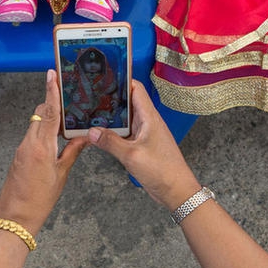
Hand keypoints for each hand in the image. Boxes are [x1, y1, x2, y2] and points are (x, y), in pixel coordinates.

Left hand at [0, 70, 87, 234]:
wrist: (15, 217)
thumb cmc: (40, 199)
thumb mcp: (61, 175)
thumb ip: (72, 152)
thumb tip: (85, 136)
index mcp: (41, 146)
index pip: (49, 112)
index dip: (51, 91)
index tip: (52, 74)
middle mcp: (29, 142)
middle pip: (41, 113)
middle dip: (52, 102)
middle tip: (67, 94)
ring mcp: (22, 148)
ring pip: (36, 123)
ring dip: (49, 117)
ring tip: (66, 116)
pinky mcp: (19, 155)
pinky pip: (32, 135)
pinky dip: (43, 130)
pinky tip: (55, 137)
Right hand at [88, 81, 200, 210]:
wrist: (177, 191)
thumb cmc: (162, 171)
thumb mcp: (132, 156)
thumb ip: (110, 142)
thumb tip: (90, 132)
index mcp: (149, 117)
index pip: (135, 89)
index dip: (121, 80)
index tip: (103, 76)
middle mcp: (148, 122)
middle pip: (128, 102)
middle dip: (110, 98)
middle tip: (90, 94)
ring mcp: (145, 134)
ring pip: (125, 119)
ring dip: (110, 117)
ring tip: (90, 112)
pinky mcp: (142, 145)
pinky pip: (125, 133)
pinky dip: (113, 132)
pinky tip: (100, 134)